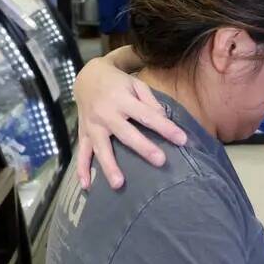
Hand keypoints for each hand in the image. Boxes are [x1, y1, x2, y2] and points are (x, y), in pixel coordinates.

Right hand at [74, 50, 186, 189]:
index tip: (182, 139)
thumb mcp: (135, 84)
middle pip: (126, 134)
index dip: (165, 128)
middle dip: (143, 148)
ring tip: (119, 184)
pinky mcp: (83, 134)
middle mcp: (106, 114)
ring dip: (109, 166)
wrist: (86, 77)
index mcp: (122, 100)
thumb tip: (164, 118)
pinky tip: (86, 186)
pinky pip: (82, 153)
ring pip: (101, 148)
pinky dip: (82, 169)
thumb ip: (150, 101)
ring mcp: (93, 126)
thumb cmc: (117, 83)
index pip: (147, 115)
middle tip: (160, 161)